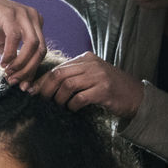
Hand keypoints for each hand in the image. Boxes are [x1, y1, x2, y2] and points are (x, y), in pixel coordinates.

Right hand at [0, 0, 46, 85]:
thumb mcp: (1, 43)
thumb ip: (11, 57)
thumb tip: (17, 79)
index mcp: (35, 24)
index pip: (41, 52)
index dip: (32, 71)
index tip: (22, 86)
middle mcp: (33, 17)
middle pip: (41, 50)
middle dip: (28, 70)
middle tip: (14, 81)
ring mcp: (22, 14)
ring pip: (32, 45)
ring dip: (20, 64)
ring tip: (8, 73)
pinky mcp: (9, 14)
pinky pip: (15, 38)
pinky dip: (10, 53)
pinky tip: (2, 63)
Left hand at [30, 51, 144, 118]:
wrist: (135, 96)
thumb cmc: (109, 89)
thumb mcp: (91, 76)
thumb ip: (72, 77)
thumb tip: (43, 87)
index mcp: (86, 58)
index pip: (58, 68)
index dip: (42, 81)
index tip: (31, 91)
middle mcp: (92, 64)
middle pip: (59, 75)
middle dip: (46, 89)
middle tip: (42, 101)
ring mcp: (99, 76)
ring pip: (67, 85)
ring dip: (59, 99)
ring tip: (60, 106)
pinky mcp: (104, 90)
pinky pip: (80, 98)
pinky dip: (72, 105)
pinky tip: (73, 109)